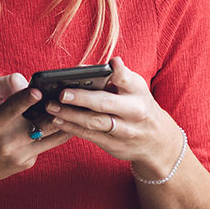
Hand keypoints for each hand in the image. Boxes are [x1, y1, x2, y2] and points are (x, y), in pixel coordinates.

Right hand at [0, 73, 70, 188]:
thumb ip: (3, 84)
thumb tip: (27, 82)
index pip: (12, 108)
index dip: (26, 99)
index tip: (38, 90)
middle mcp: (7, 141)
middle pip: (43, 124)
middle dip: (59, 110)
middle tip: (71, 96)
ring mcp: (19, 155)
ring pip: (53, 136)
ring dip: (66, 121)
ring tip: (77, 107)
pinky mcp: (27, 163)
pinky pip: (45, 144)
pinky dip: (52, 132)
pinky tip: (60, 121)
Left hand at [45, 57, 183, 177]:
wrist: (157, 140)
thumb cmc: (138, 105)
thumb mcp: (134, 88)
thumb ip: (113, 77)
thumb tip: (81, 68)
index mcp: (137, 91)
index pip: (128, 79)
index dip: (120, 71)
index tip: (113, 62)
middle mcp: (134, 111)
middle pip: (105, 103)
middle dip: (82, 98)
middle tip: (62, 93)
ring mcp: (125, 130)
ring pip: (94, 122)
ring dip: (70, 115)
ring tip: (52, 107)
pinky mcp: (115, 146)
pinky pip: (90, 136)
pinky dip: (72, 128)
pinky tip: (58, 121)